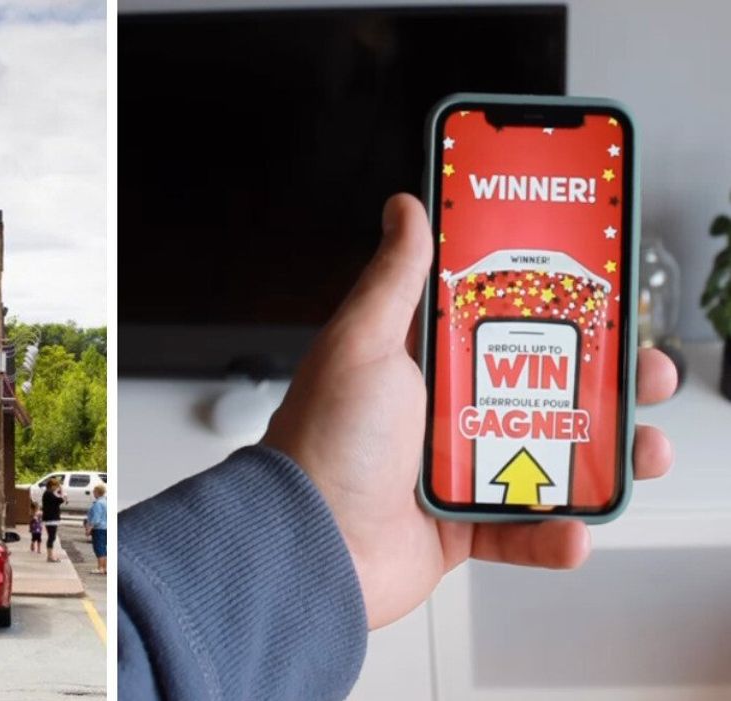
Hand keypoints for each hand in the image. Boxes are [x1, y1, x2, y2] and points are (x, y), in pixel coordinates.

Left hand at [262, 193, 676, 629]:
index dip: (550, 310)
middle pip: (536, 389)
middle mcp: (437, 413)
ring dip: (600, 458)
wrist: (307, 547)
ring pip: (545, 457)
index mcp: (418, 362)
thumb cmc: (325, 440)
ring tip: (638, 451)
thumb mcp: (362, 343)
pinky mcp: (459, 528)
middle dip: (597, 383)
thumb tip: (405, 209)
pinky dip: (554, 535)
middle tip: (642, 375)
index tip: (600, 299)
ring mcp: (450, 472)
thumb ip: (394, 278)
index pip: (497, 323)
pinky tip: (574, 529)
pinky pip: (521, 530)